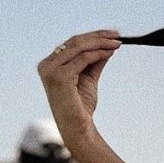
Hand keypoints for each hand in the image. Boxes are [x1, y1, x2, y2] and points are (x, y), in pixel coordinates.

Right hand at [37, 30, 122, 145]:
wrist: (77, 128)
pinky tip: (110, 53)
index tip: (111, 34)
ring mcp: (51, 70)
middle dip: (98, 37)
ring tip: (117, 43)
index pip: (72, 43)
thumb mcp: (88, 78)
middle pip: (75, 42)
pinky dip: (98, 53)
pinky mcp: (60, 77)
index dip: (92, 36)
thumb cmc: (80, 106)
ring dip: (100, 43)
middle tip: (117, 35)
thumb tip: (106, 45)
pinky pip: (82, 58)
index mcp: (49, 64)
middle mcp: (46, 65)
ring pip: (79, 47)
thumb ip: (94, 61)